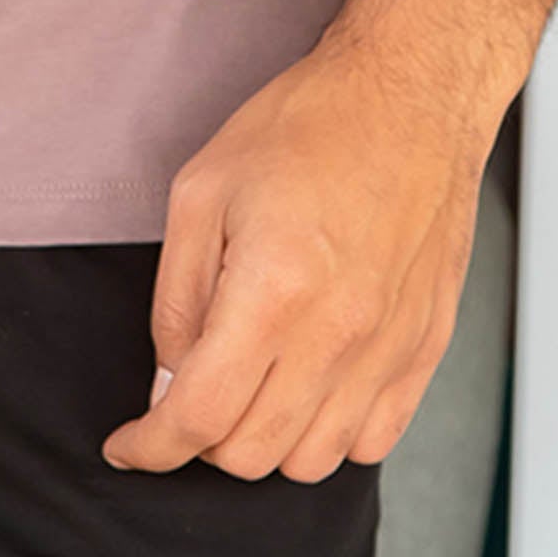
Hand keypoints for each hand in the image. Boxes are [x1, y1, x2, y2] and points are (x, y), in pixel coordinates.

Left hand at [107, 29, 496, 483]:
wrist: (413, 95)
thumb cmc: (311, 126)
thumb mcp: (202, 194)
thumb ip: (177, 302)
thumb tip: (169, 382)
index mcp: (274, 291)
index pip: (199, 417)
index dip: (151, 447)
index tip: (131, 446)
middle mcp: (339, 333)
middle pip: (252, 454)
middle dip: (202, 441)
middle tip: (191, 394)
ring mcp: (389, 348)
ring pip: (312, 461)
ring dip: (267, 443)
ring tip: (252, 389)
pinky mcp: (426, 347)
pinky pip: (372, 441)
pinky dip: (329, 436)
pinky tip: (308, 390)